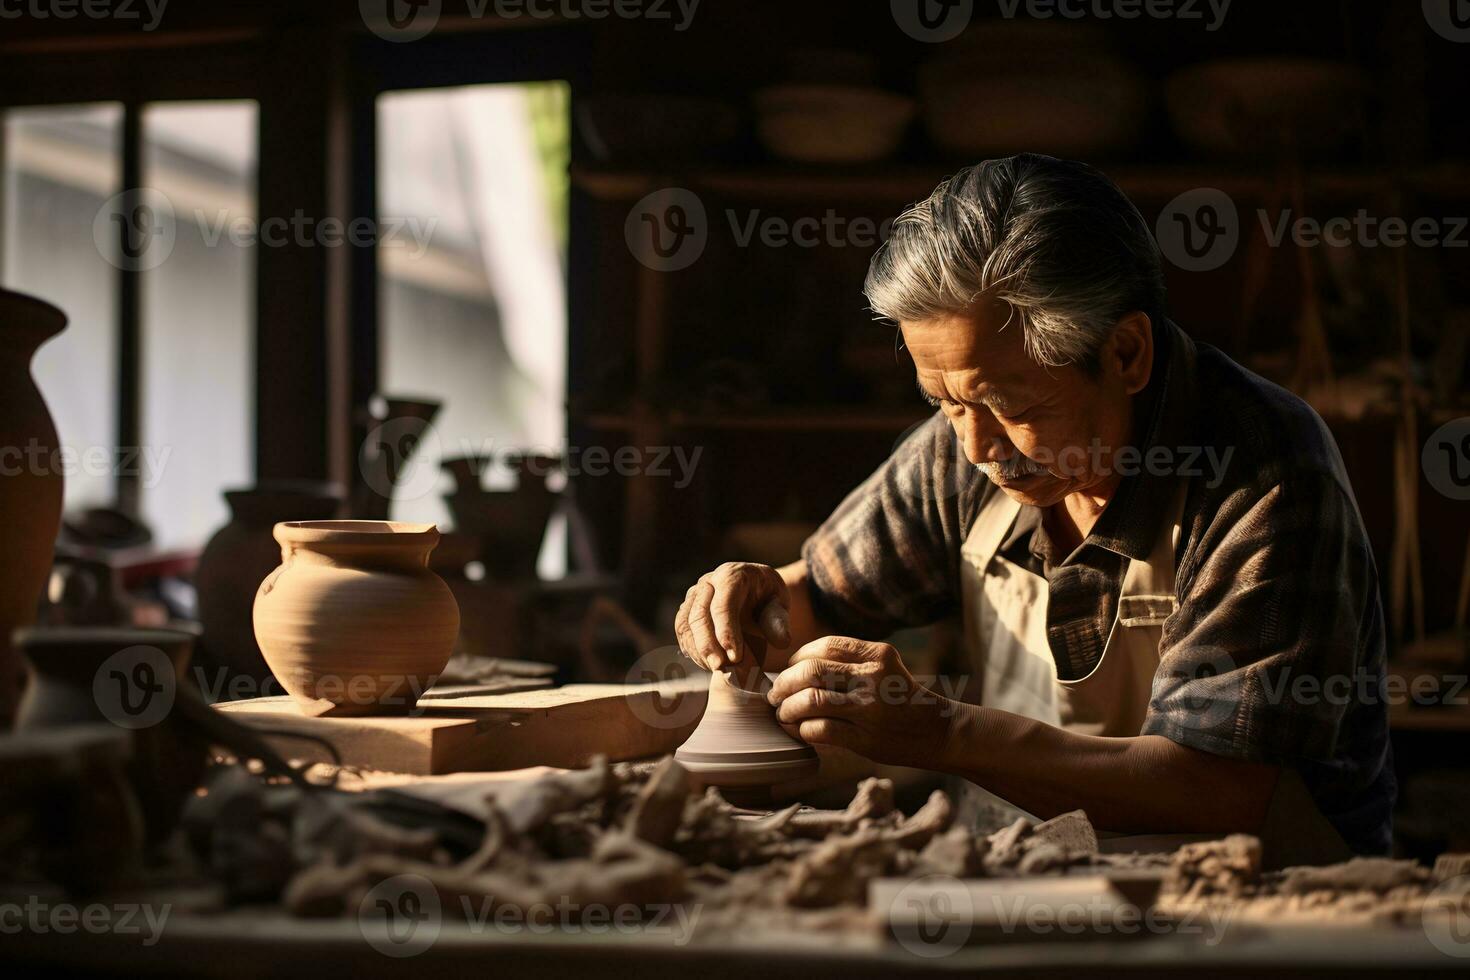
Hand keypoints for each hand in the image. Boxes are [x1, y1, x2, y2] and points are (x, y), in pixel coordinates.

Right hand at [674, 562, 789, 680]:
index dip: (727, 631)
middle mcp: (708, 582)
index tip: (735, 656)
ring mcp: (694, 596)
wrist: (754, 595)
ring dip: (699, 650)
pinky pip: (682, 633)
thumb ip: (779, 621)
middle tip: (721, 668)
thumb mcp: (779, 605)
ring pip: (686, 625)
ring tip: (717, 669)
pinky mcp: (686, 611)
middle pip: (699, 614)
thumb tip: (782, 641)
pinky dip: (692, 651)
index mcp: (732, 575)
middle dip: (708, 645)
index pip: (723, 603)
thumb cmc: (768, 599)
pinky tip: (708, 664)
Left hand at [767, 636, 954, 767]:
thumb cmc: (903, 698)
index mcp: (877, 654)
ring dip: (788, 709)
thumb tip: (798, 666)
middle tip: (776, 694)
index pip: (824, 646)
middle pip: (810, 671)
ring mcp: (870, 708)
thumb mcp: (885, 667)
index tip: (790, 670)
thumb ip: (851, 661)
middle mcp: (873, 677)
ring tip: (783, 714)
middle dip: (784, 683)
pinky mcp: (866, 738)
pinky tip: (800, 731)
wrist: (940, 731)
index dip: (798, 658)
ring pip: (811, 701)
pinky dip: (802, 730)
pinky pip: (820, 730)